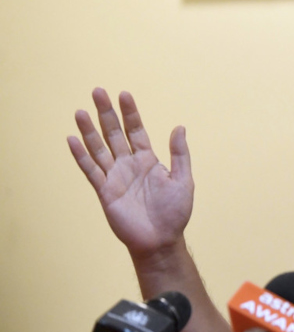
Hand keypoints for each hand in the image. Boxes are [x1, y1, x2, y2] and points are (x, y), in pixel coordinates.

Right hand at [68, 89, 193, 258]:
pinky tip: (72, 139)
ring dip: (89, 130)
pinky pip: (91, 170)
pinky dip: (81, 155)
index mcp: (148, 160)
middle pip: (114, 134)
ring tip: (80, 111)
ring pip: (99, 148)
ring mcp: (115, 177)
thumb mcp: (183, 180)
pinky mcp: (105, 191)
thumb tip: (179, 127)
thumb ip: (179, 154)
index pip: (136, 130)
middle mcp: (129, 165)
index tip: (124, 94)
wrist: (161, 240)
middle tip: (97, 92)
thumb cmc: (175, 212)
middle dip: (106, 114)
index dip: (130, 113)